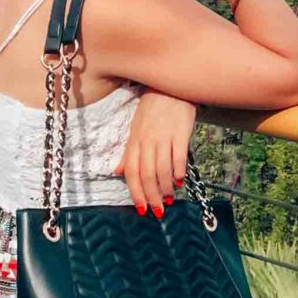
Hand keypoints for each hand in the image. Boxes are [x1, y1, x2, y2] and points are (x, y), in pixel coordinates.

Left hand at [114, 90, 195, 216]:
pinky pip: (178, 158)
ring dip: (165, 188)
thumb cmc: (152, 108)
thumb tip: (117, 172)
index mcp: (134, 140)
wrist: (171, 86)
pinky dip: (179, 172)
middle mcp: (147, 140)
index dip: (135, 192)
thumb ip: (128, 152)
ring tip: (169, 198)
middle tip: (157, 211)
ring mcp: (164, 137)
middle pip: (146, 175)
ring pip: (162, 170)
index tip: (141, 208)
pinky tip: (179, 181)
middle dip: (151, 196)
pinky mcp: (181, 133)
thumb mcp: (135, 129)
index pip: (131, 172)